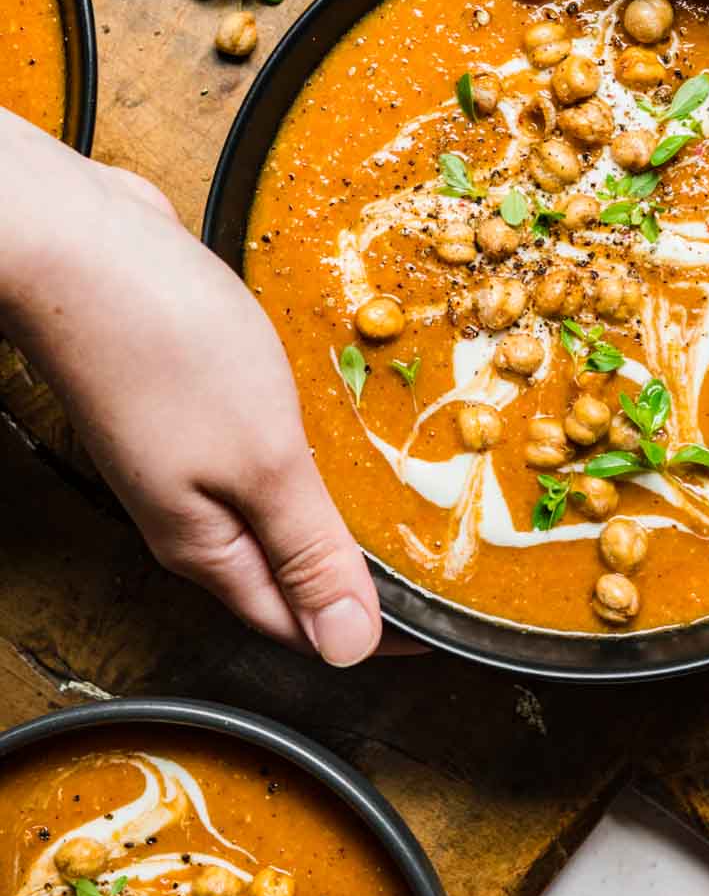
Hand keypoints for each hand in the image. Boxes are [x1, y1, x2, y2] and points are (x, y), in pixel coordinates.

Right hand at [0, 112, 384, 664]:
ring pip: (270, 512)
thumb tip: (349, 648)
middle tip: (432, 575)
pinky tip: (335, 434)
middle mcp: (190, 513)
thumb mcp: (260, 462)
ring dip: (331, 519)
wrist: (79, 247)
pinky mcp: (187, 403)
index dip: (373, 633)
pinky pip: (255, 453)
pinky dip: (303, 458)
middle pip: (284, 573)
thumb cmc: (165, 348)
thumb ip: (308, 550)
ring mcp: (184, 455)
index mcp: (207, 546)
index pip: (300, 622)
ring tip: (399, 511)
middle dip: (354, 582)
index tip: (441, 629)